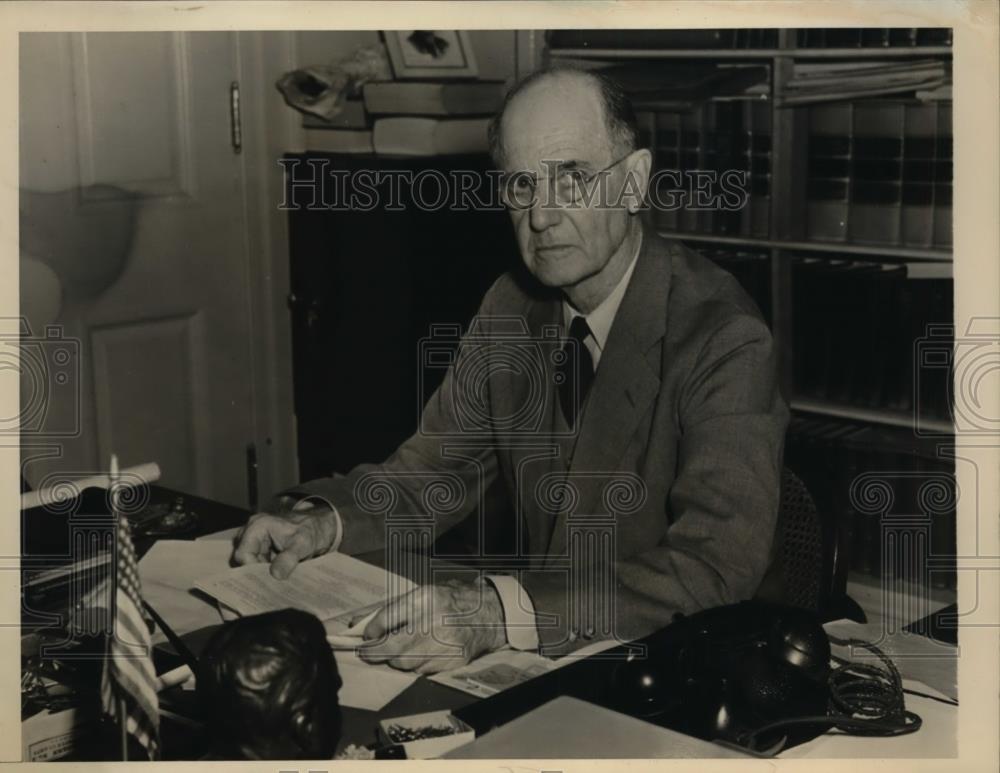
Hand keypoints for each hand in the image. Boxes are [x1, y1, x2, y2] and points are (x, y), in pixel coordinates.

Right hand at [232, 506, 336, 578]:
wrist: (319, 526)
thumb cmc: (310, 530)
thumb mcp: (302, 544)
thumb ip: (289, 558)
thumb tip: (275, 574)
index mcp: (257, 526)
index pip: (243, 554)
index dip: (252, 569)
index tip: (268, 579)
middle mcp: (251, 530)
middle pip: (244, 558)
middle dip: (257, 571)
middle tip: (273, 581)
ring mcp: (254, 538)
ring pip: (250, 561)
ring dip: (262, 571)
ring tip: (277, 577)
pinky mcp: (260, 546)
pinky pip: (256, 561)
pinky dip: (265, 569)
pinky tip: (278, 574)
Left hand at [358, 580, 506, 673]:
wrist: (487, 614)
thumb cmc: (449, 601)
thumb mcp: (422, 595)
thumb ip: (391, 610)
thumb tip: (358, 624)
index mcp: (425, 599)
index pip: (387, 619)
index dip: (372, 631)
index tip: (367, 637)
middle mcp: (434, 622)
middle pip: (392, 648)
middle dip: (375, 653)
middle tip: (367, 653)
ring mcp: (444, 644)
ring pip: (405, 663)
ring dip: (395, 660)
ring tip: (398, 651)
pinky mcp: (452, 661)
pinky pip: (422, 670)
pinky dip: (415, 665)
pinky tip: (419, 654)